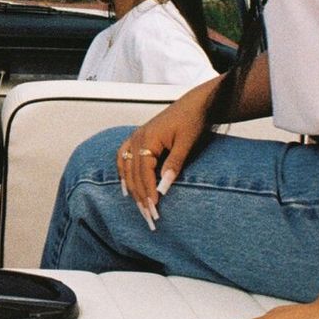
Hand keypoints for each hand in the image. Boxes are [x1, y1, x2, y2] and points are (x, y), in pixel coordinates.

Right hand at [116, 77, 215, 222]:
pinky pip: (124, 157)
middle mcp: (137, 138)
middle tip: (148, 215)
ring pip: (127, 167)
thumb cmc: (192, 120)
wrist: (195, 103)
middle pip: (133, 173)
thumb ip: (174, 163)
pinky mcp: (138, 138)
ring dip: (132, 188)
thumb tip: (165, 186)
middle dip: (140, 195)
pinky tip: (126, 186)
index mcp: (148, 138)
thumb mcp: (186, 143)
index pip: (144, 172)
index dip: (148, 191)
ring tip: (138, 205)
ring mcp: (135, 137)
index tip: (154, 208)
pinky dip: (123, 173)